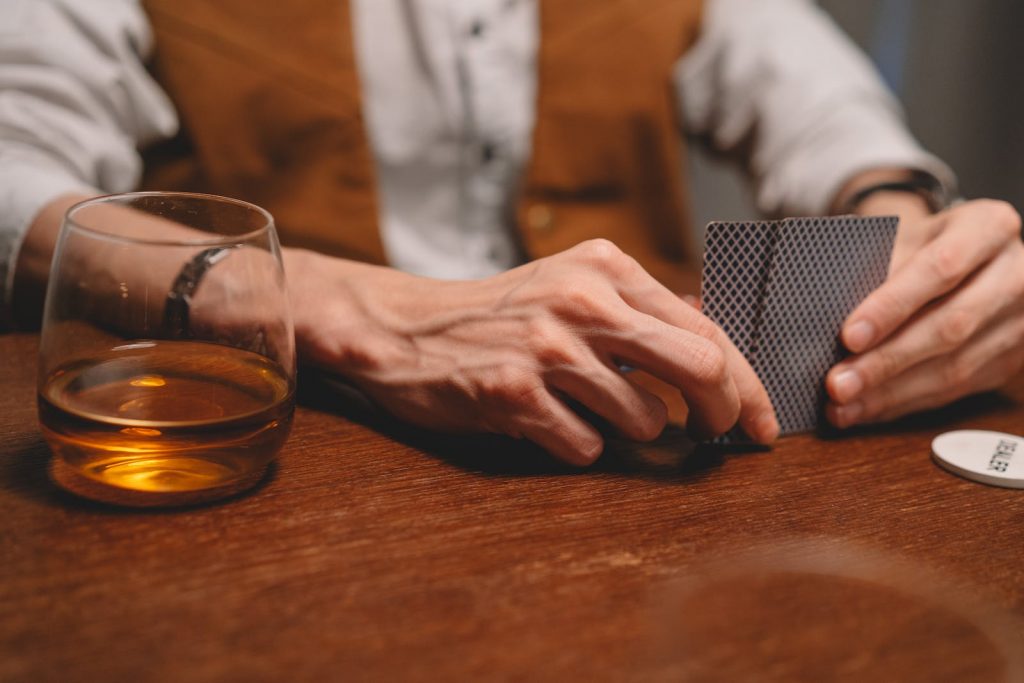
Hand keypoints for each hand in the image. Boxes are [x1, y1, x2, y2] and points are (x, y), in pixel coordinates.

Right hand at [286, 239, 778, 464]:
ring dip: (630, 430)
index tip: (761, 421)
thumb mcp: (572, 285)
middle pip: (698, 368)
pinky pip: (586, 446)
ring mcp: (548, 348)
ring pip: (643, 419)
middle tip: (712, 437)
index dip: (747, 384)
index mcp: (606, 268)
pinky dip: (580, 445)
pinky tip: (549, 421)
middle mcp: (584, 302)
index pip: (706, 332)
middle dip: (720, 414)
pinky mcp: (515, 394)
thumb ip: (640, 309)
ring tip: (591, 411)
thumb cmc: (501, 313)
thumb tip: (716, 337)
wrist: (407, 328)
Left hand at [826, 199, 1023, 426]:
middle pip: (950, 325)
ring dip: (891, 393)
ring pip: (955, 367)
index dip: (893, 305)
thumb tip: (827, 316)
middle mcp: (1016, 274)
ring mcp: (1021, 322)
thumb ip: (877, 268)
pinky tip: (866, 409)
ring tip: (843, 405)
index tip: (849, 336)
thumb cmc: (926, 246)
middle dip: (887, 361)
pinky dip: (905, 402)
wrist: (974, 261)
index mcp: (989, 227)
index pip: (941, 267)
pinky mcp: (1013, 361)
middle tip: (837, 384)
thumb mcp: (907, 238)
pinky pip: (956, 390)